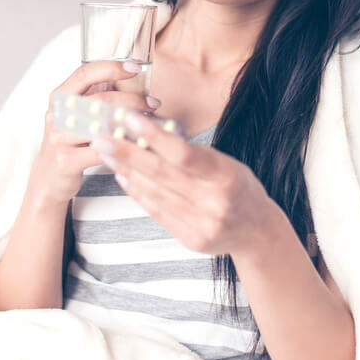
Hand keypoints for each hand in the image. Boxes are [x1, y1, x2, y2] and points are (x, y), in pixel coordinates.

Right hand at [28, 61, 158, 206]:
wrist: (49, 178)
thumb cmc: (69, 142)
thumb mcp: (76, 115)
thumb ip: (96, 98)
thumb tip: (134, 81)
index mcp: (59, 97)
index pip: (84, 73)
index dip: (111, 68)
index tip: (135, 68)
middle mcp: (56, 114)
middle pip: (100, 99)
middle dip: (132, 99)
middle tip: (153, 102)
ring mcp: (59, 138)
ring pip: (103, 126)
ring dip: (132, 124)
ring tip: (150, 123)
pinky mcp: (66, 160)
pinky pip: (103, 151)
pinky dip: (125, 147)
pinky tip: (139, 145)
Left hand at [89, 112, 276, 256]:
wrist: (257, 230)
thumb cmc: (238, 186)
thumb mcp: (225, 163)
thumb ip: (191, 154)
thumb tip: (148, 133)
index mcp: (226, 176)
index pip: (184, 155)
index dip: (154, 137)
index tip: (128, 119)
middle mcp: (215, 202)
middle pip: (163, 175)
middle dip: (128, 154)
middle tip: (102, 137)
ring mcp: (203, 225)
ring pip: (155, 194)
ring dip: (127, 172)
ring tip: (108, 154)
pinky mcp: (192, 240)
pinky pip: (158, 213)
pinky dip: (138, 193)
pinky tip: (123, 177)